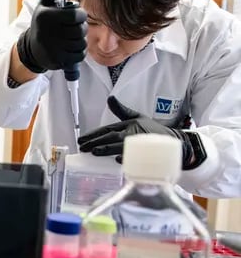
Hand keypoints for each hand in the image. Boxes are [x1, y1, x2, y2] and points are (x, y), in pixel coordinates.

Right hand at [16, 0, 87, 72]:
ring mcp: (52, 48)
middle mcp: (47, 32)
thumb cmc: (43, 23)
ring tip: (71, 38)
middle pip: (80, 30)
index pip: (76, 15)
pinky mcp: (56, 60)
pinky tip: (70, 48)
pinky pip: (78, 56)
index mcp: (46, 16)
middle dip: (81, 28)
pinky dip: (78, 52)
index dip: (80, 15)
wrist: (32, 48)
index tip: (76, 16)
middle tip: (74, 28)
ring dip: (79, 41)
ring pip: (81, 43)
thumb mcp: (45, 4)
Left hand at [78, 96, 203, 168]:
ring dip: (107, 148)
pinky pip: (135, 156)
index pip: (107, 129)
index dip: (94, 134)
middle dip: (95, 142)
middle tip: (83, 147)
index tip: (82, 140)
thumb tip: (110, 98)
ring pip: (120, 146)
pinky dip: (126, 157)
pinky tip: (117, 159)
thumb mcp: (137, 117)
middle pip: (111, 137)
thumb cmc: (153, 130)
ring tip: (94, 151)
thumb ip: (122, 110)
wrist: (175, 141)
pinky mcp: (147, 152)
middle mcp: (132, 132)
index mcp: (128, 124)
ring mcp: (140, 143)